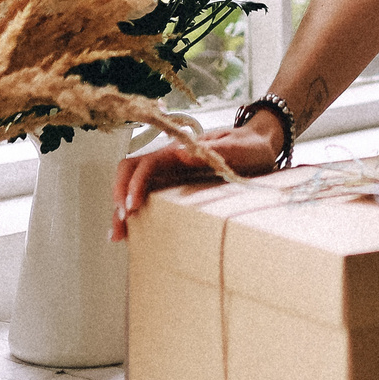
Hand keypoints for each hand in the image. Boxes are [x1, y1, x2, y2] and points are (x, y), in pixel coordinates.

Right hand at [109, 122, 279, 239]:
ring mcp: (170, 170)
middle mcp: (170, 158)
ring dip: (121, 205)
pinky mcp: (175, 181)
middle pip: (130, 170)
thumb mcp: (240, 148)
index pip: (146, 163)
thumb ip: (215, 150)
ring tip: (118, 235)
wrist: (260, 144)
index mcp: (181, 148)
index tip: (131, 207)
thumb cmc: (251, 146)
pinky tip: (132, 230)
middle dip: (118, 196)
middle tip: (120, 226)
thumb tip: (180, 153)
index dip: (134, 183)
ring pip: (134, 182)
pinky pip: (148, 192)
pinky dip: (134, 209)